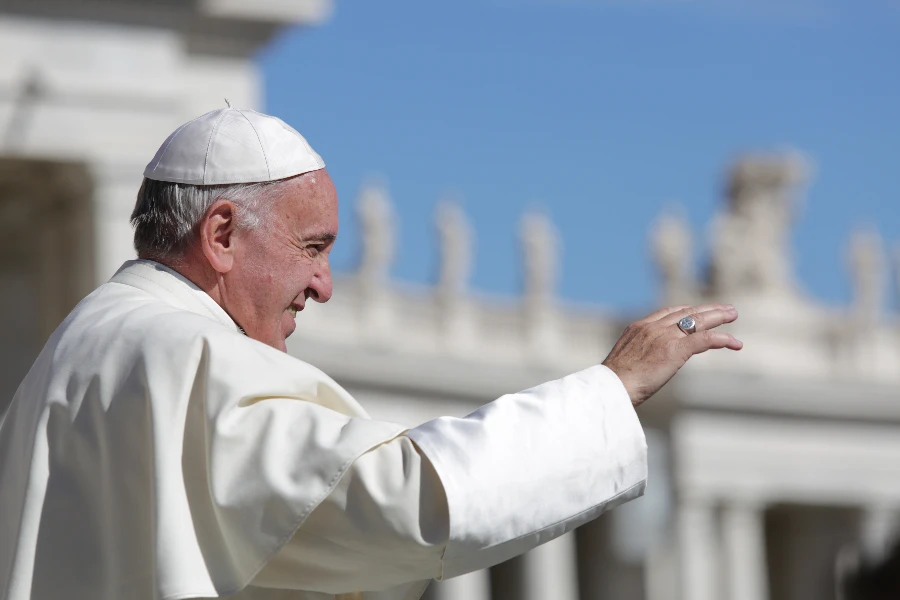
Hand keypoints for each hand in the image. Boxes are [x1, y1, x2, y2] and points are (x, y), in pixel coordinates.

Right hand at [602, 304, 741, 407]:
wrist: (611, 387)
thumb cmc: (613, 382)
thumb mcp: (624, 362)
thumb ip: (637, 357)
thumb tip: (641, 367)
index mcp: (638, 327)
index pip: (667, 312)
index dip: (686, 310)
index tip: (697, 311)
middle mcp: (652, 327)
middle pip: (686, 312)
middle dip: (707, 309)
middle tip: (724, 309)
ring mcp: (664, 337)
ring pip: (698, 321)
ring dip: (718, 317)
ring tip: (732, 315)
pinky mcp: (675, 350)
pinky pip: (705, 339)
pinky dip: (722, 339)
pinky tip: (734, 343)